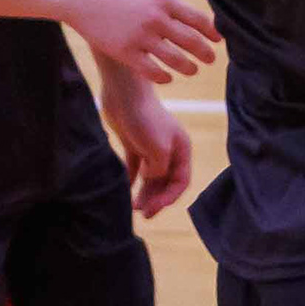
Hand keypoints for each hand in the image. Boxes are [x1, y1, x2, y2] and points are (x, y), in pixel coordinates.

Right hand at [58, 0, 216, 82]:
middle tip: (211, 60)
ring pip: (176, 60)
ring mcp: (141, 37)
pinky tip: (167, 78)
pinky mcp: (126, 52)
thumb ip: (165, 2)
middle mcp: (156, 18)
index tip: (218, 40)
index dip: (211, 32)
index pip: (197, 19)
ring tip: (192, 70)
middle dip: (205, 53)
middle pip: (192, 41)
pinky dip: (164, 77)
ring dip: (188, 68)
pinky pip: (153, 71)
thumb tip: (187, 17)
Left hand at [98, 65, 193, 219]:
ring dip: (144, 192)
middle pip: (165, 181)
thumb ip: (158, 171)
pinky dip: (131, 180)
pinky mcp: (133, 143)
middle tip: (143, 213)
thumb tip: (151, 181)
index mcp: (181, 149)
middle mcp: (168, 149)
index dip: (169, 198)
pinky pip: (135, 168)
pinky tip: (125, 190)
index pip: (181, 181)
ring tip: (133, 207)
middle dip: (156, 198)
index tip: (153, 209)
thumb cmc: (145, 118)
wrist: (123, 92)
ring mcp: (150, 147)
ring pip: (150, 176)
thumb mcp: (158, 150)